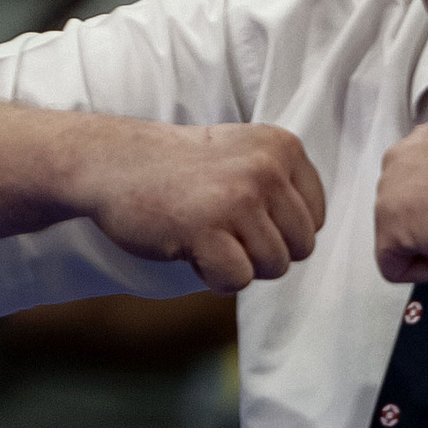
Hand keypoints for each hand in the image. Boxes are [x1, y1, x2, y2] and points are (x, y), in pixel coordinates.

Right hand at [74, 121, 326, 294]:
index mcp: (283, 147)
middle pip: (301, 247)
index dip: (280, 231)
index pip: (316, 219)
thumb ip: (284, 187)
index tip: (242, 215)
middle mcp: (267, 168)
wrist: (111, 161)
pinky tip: (190, 248)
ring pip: (274, 266)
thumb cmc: (180, 168)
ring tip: (205, 234)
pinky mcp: (206, 228)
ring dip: (239, 265)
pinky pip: (239, 280)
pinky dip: (215, 278)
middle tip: (222, 230)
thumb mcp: (245, 155)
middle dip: (263, 253)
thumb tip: (311, 239)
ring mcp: (237, 197)